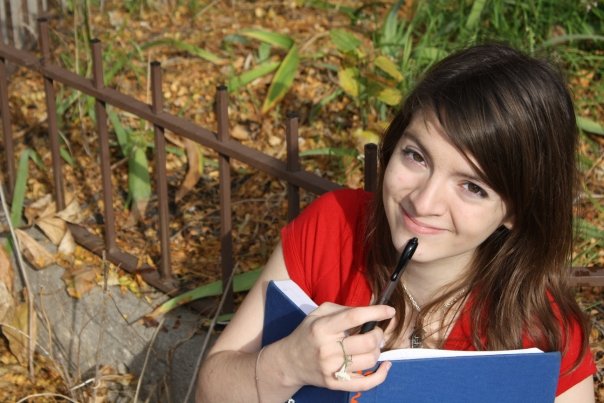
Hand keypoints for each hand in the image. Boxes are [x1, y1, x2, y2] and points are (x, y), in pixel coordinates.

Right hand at [273, 302, 395, 390]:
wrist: (289, 362)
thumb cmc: (307, 334)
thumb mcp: (318, 314)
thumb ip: (342, 309)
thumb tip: (369, 312)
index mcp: (323, 328)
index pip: (354, 317)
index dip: (376, 312)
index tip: (389, 311)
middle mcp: (328, 349)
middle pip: (366, 341)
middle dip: (378, 334)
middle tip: (376, 331)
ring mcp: (332, 369)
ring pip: (369, 360)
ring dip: (377, 350)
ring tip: (372, 345)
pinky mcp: (336, 384)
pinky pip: (366, 383)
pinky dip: (381, 375)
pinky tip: (386, 366)